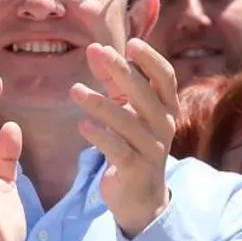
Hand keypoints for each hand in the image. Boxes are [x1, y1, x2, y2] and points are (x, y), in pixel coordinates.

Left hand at [75, 40, 176, 237]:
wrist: (141, 197)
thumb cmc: (134, 144)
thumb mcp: (127, 110)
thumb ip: (113, 81)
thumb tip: (95, 49)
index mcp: (167, 107)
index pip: (165, 77)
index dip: (151, 59)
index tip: (131, 43)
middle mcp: (165, 126)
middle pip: (145, 94)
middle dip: (122, 71)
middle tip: (99, 52)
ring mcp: (152, 150)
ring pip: (128, 122)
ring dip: (100, 104)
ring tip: (75, 90)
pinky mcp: (136, 170)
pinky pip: (118, 150)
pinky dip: (100, 137)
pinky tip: (82, 125)